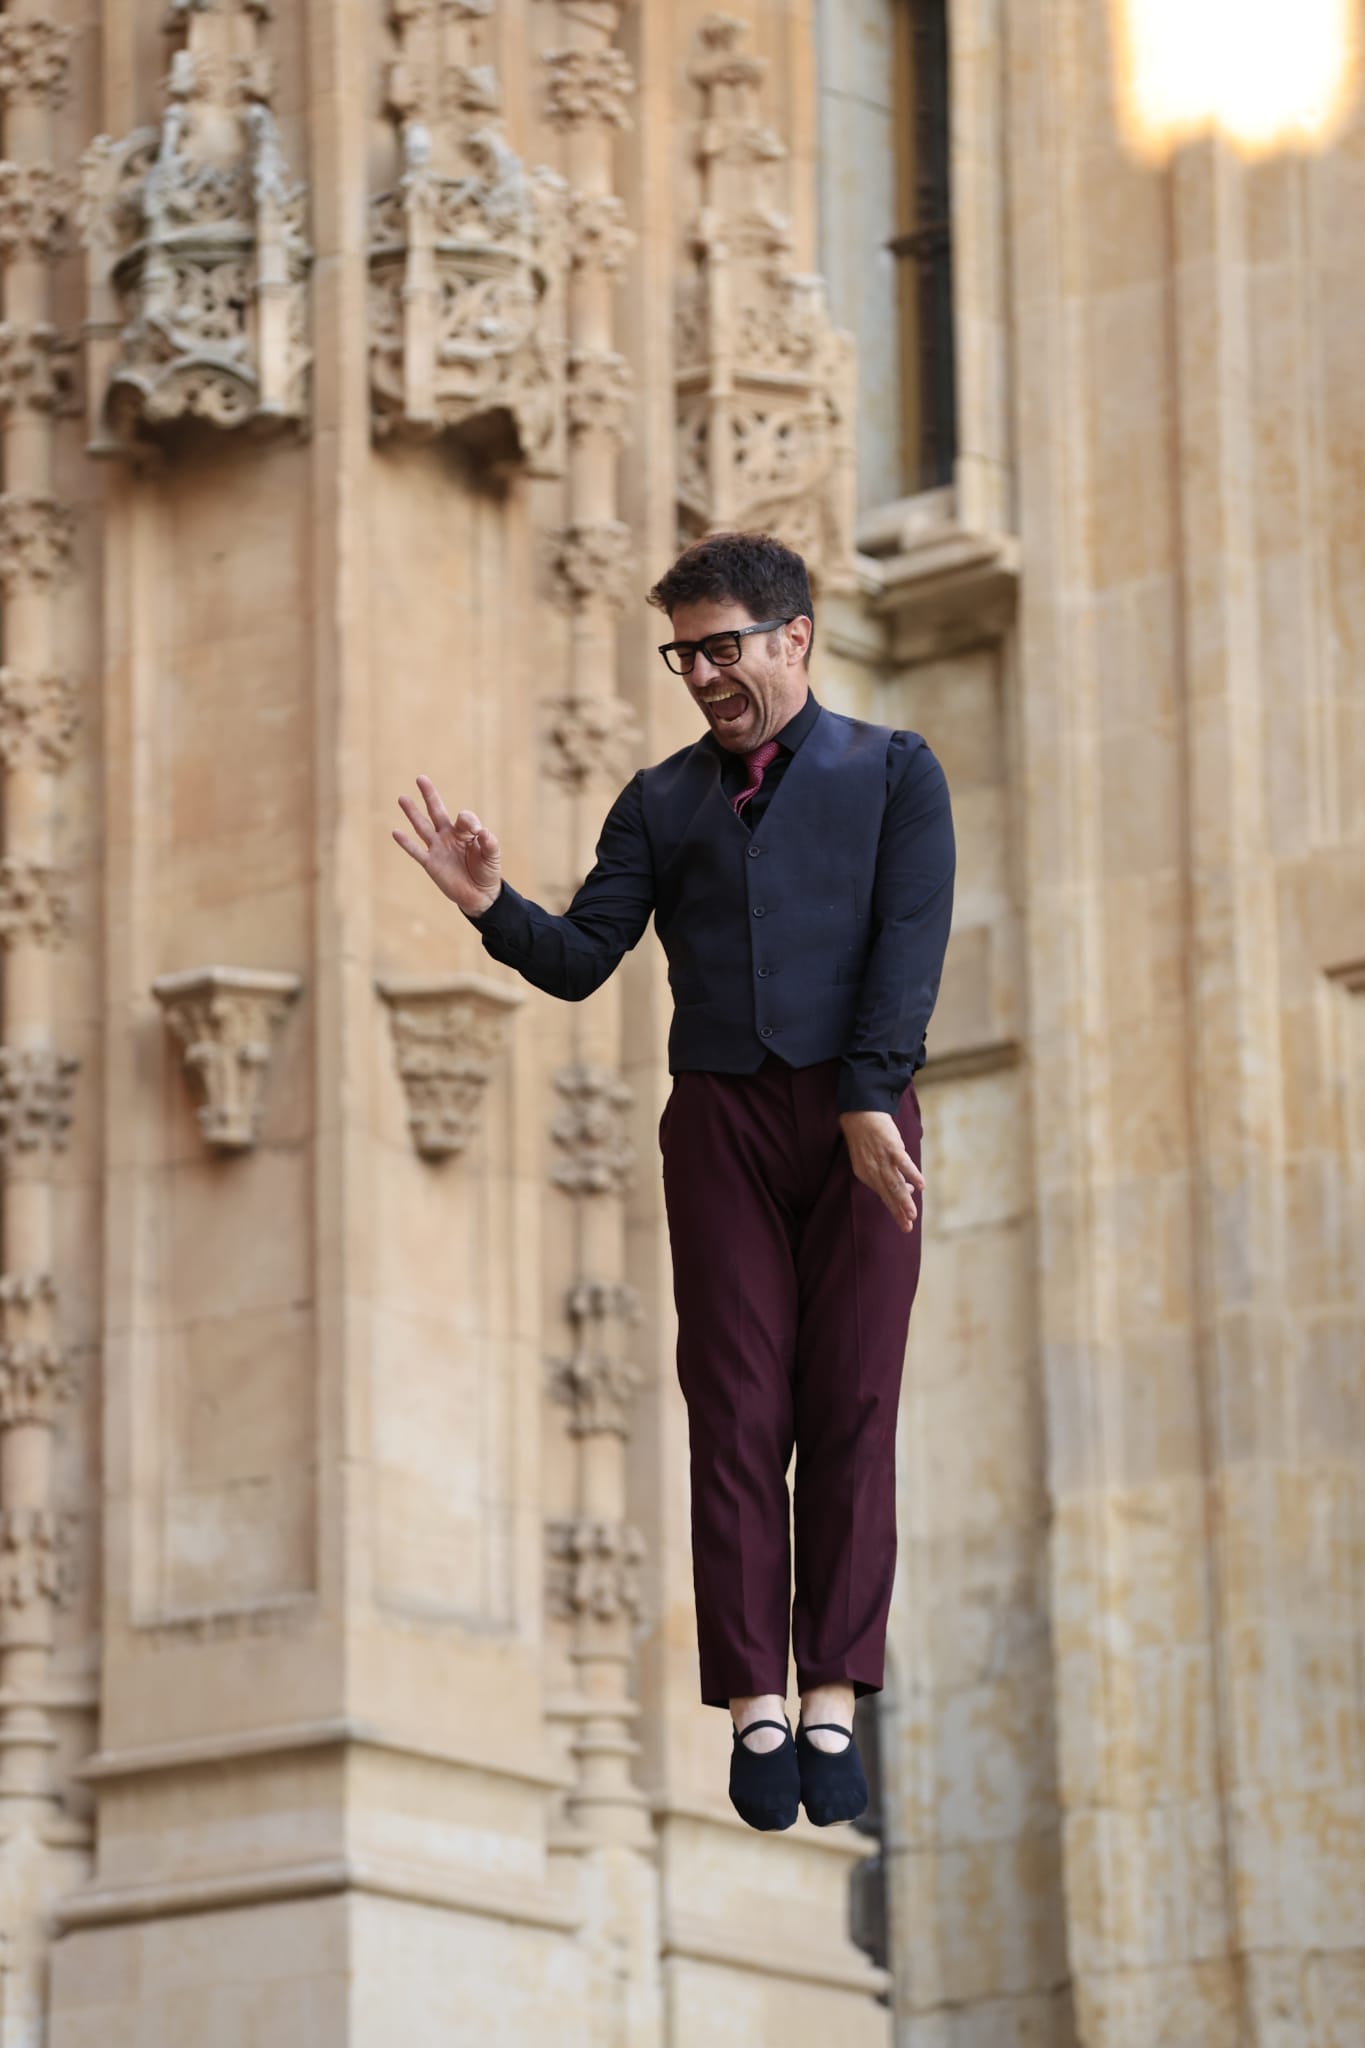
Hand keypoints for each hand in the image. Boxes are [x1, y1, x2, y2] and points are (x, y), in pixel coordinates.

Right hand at [393, 775, 501, 916]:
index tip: (477, 832)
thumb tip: (482, 831)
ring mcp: (438, 848)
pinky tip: (395, 832)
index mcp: (465, 832)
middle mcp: (448, 836)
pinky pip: (416, 851)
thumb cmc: (487, 872)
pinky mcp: (431, 863)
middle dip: (430, 795)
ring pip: (422, 827)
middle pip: (436, 811)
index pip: (464, 818)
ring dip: (413, 813)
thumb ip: (490, 843)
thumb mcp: (493, 856)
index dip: (469, 821)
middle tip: (421, 778)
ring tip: (402, 798)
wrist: (479, 895)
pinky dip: (406, 843)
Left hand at [838, 1109, 923, 1232]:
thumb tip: (908, 1187)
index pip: (882, 1194)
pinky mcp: (891, 1147)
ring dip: (904, 1201)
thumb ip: (885, 1173)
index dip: (894, 1206)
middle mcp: (872, 1169)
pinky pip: (903, 1164)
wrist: (859, 1112)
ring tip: (912, 1215)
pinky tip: (920, 1186)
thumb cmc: (867, 1136)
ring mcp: (882, 1159)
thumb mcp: (869, 1157)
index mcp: (865, 1173)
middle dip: (897, 1212)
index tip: (903, 1219)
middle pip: (887, 1194)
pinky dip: (912, 1175)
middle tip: (907, 1228)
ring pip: (894, 1184)